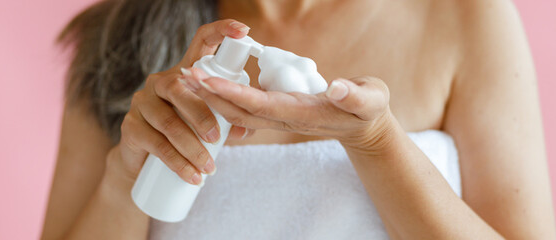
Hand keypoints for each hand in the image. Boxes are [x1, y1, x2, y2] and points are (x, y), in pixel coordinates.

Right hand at [109, 20, 252, 185]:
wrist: (145, 163)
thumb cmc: (183, 137)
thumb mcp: (207, 125)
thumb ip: (227, 122)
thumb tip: (244, 128)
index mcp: (185, 74)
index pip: (201, 41)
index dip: (221, 31)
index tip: (243, 30)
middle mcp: (160, 81)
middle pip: (181, 88)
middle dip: (202, 116)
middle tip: (218, 140)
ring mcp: (142, 102)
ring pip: (170, 122)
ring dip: (192, 149)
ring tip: (209, 168)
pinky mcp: (131, 126)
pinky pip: (157, 144)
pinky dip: (178, 163)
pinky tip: (192, 176)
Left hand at [181, 68, 395, 151]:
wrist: (363, 127)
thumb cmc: (368, 109)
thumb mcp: (371, 99)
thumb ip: (355, 95)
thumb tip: (336, 87)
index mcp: (302, 113)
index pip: (262, 105)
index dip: (233, 94)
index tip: (209, 81)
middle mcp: (285, 118)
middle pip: (241, 111)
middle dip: (211, 95)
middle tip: (185, 77)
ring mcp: (279, 118)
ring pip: (239, 111)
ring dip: (212, 97)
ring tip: (187, 79)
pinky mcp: (277, 113)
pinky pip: (246, 110)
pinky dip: (224, 99)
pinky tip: (206, 87)